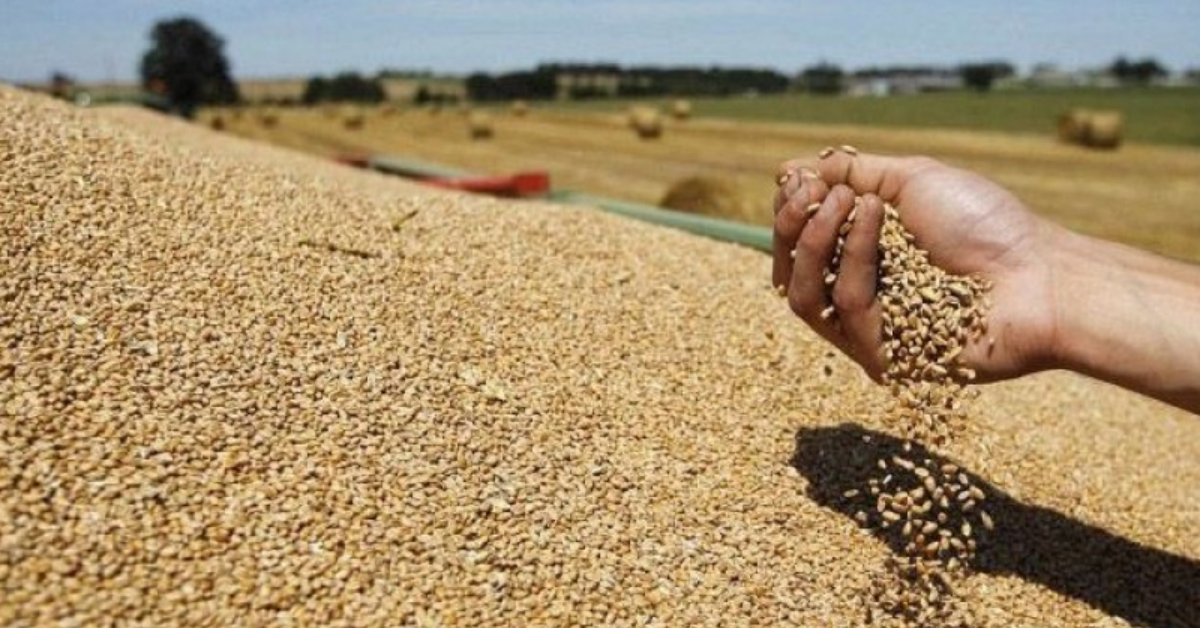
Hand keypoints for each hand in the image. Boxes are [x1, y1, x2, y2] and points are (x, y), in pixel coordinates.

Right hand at [772, 151, 1063, 382]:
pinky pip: (848, 307)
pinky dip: (857, 255)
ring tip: (846, 201)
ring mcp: (868, 333)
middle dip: (791, 225)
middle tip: (812, 191)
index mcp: (862, 262)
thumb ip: (851, 175)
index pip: (798, 246)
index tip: (801, 180)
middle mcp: (858, 300)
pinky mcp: (884, 358)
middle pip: (791, 273)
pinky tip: (877, 218)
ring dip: (815, 240)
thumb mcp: (912, 180)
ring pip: (804, 296)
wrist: (1042, 272)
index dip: (790, 212)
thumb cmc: (988, 224)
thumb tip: (787, 169)